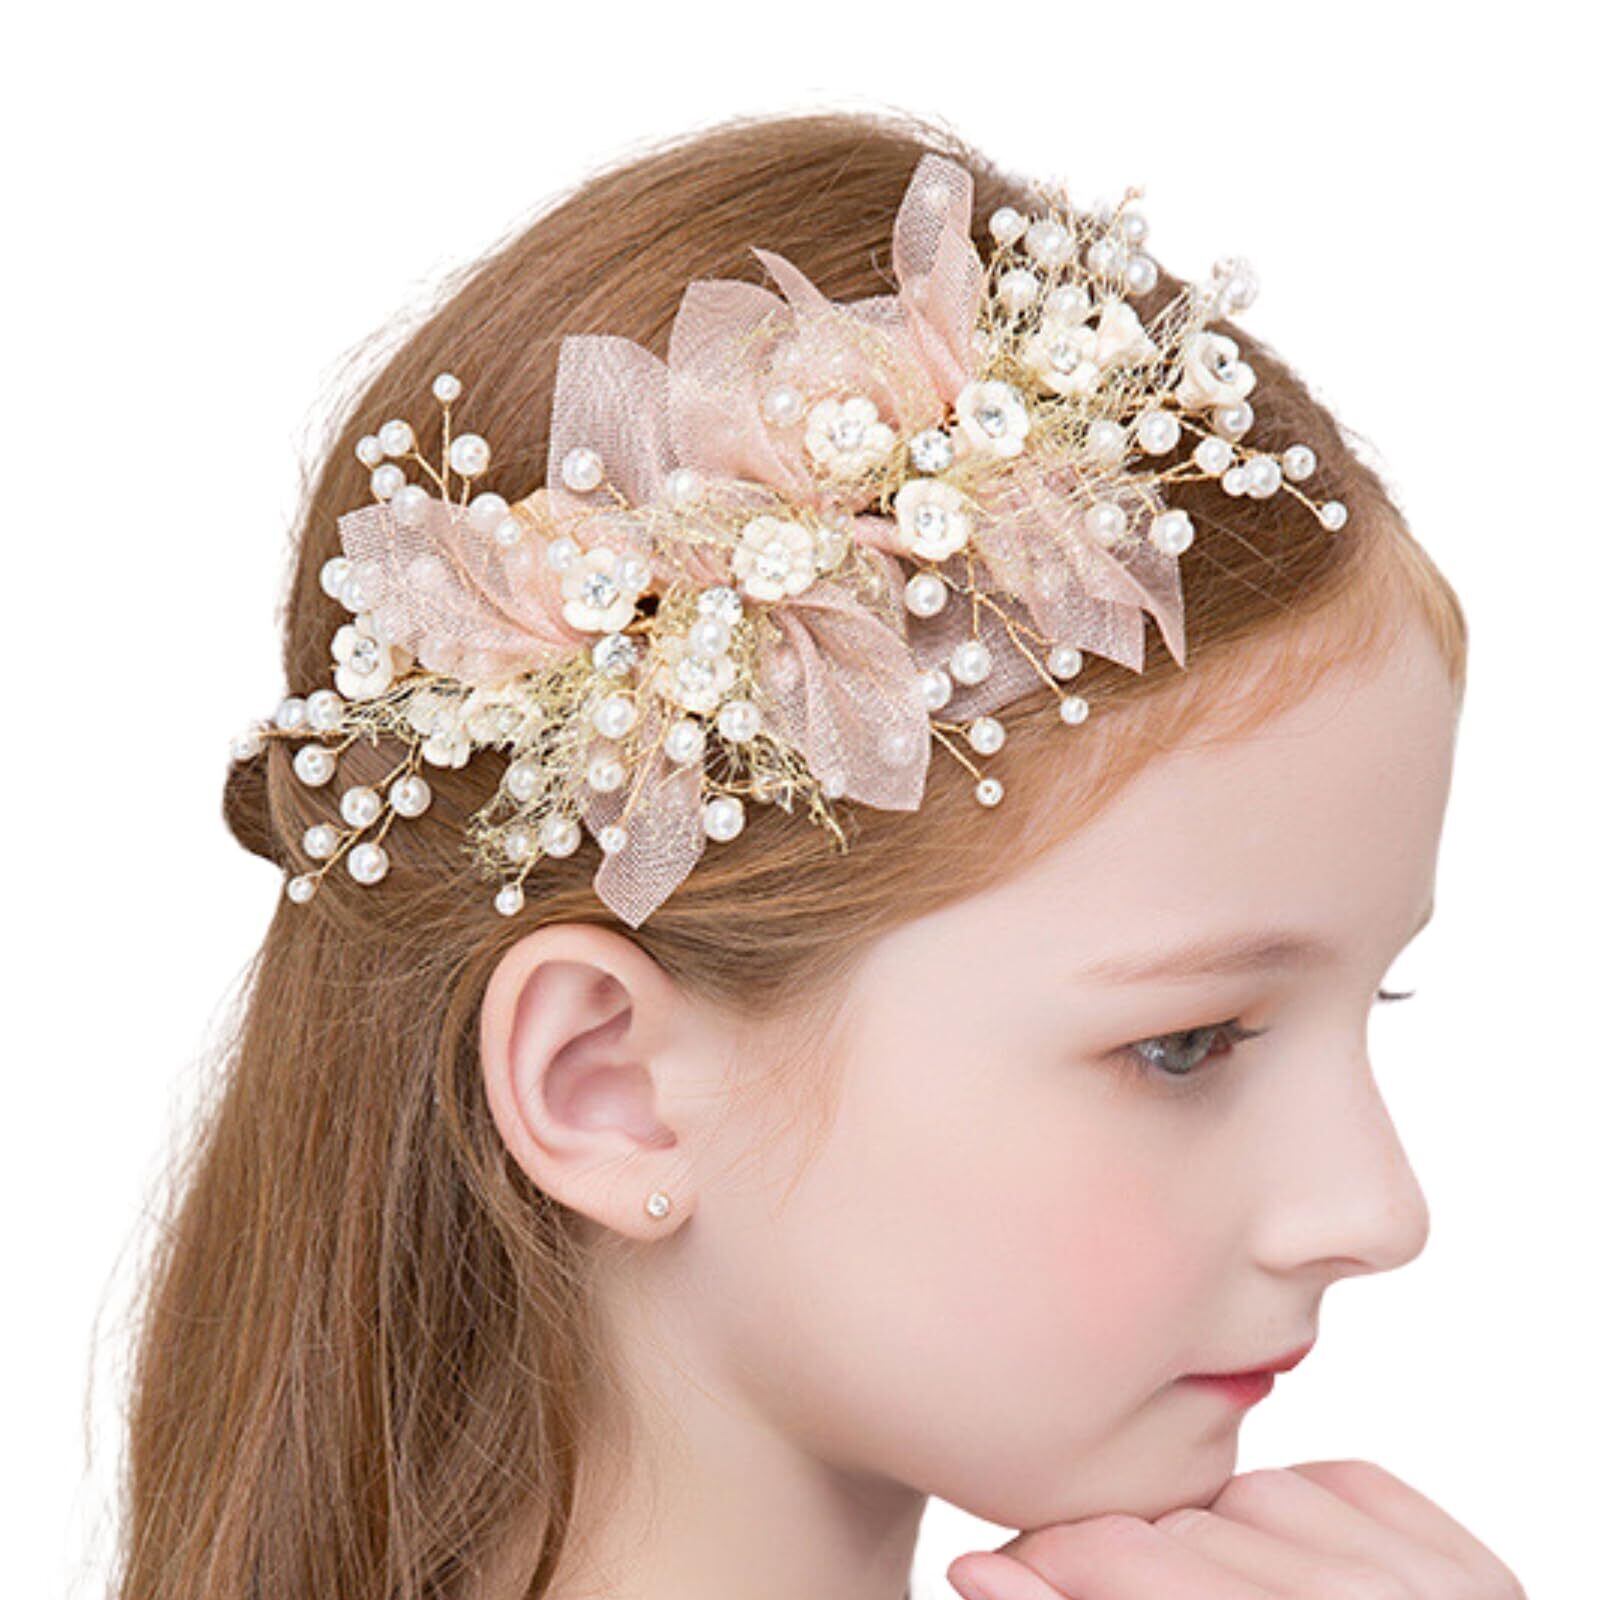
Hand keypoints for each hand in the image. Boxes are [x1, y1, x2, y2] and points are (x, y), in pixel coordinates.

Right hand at [946, 1459, 1524, 1598]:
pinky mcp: (1467, 1566)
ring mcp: (1440, 1587)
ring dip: (1207, 1539)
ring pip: (1251, 1492)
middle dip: (1117, 1563)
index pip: (1132, 1556)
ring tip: (1195, 1599)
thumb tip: (971, 1573)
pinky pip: (1336, 1480)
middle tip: (1072, 1588)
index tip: (983, 1571)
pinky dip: (1293, 1513)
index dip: (1044, 1564)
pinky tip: (1274, 1566)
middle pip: (1184, 1527)